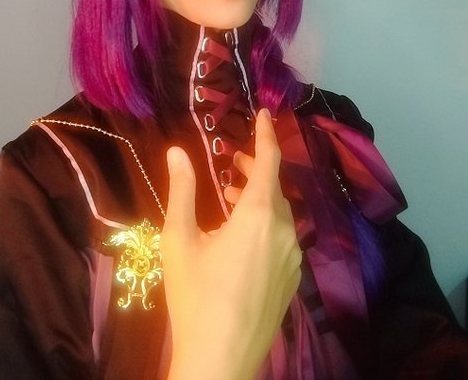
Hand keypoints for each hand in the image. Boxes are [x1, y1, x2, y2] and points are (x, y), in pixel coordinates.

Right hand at [161, 108, 300, 379]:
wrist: (220, 358)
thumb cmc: (195, 294)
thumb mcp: (180, 238)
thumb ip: (182, 190)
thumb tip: (176, 150)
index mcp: (260, 215)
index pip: (269, 161)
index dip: (266, 134)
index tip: (265, 113)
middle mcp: (285, 231)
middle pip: (275, 188)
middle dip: (255, 169)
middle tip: (231, 164)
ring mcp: (293, 258)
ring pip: (280, 214)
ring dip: (259, 198)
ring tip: (232, 198)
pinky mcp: (292, 280)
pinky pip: (283, 238)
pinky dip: (267, 224)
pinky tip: (243, 239)